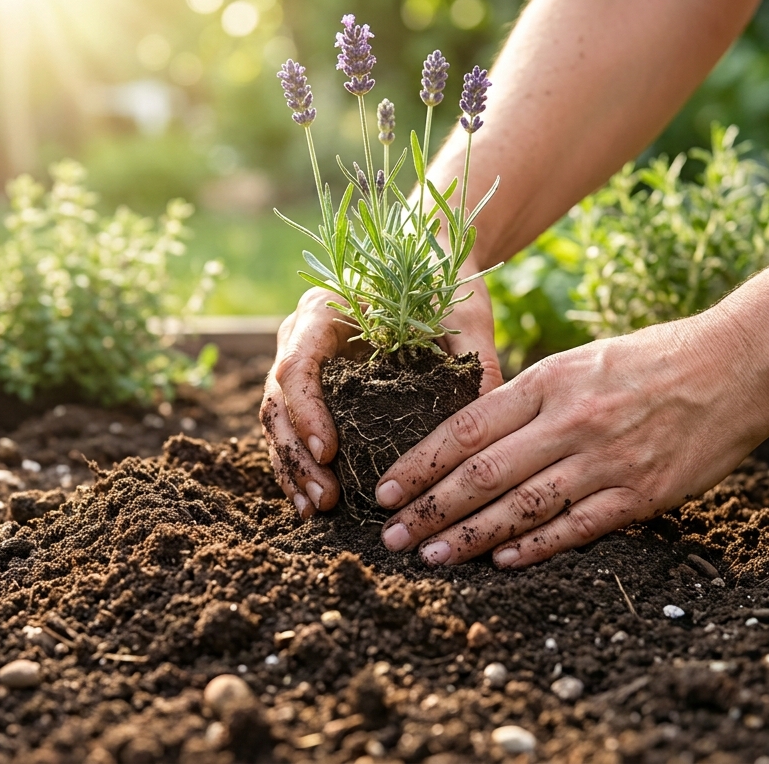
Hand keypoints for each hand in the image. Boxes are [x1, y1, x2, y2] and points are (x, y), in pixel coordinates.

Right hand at [261, 275, 502, 517]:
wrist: (428, 260)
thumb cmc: (440, 280)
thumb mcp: (459, 311)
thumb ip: (472, 352)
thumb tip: (491, 406)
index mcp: (324, 310)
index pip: (297, 364)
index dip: (306, 410)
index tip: (329, 451)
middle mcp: (301, 337)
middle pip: (277, 401)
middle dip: (296, 454)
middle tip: (326, 498)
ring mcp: (303, 365)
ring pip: (277, 422)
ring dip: (293, 469)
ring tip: (317, 509)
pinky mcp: (314, 391)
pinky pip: (294, 430)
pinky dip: (301, 466)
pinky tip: (316, 501)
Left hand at [374, 314, 768, 566]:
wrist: (741, 363)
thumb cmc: (654, 358)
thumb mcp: (581, 361)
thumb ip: (530, 399)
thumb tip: (473, 438)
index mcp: (549, 381)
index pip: (465, 429)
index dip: (419, 465)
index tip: (386, 491)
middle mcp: (570, 420)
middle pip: (482, 474)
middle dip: (429, 509)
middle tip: (391, 537)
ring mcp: (607, 459)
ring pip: (521, 507)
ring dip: (470, 537)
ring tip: (431, 557)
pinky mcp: (643, 492)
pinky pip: (577, 526)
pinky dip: (535, 547)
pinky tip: (501, 562)